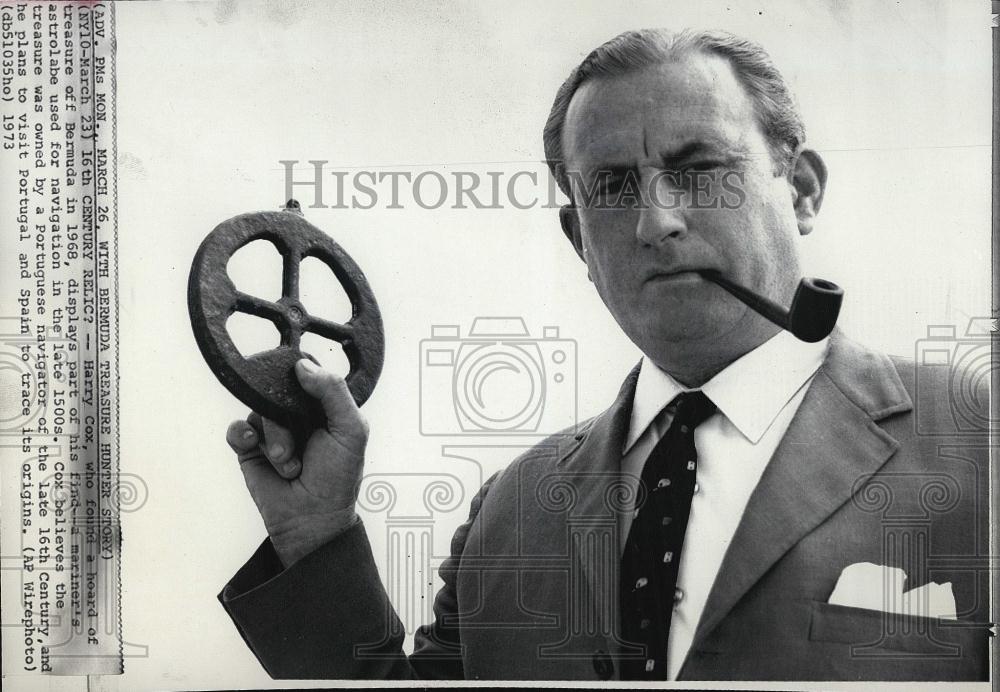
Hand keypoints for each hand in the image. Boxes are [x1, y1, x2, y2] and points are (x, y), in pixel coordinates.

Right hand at [226, 359, 368, 567]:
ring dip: (274, 439)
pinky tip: (254, 447)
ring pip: (259, 411)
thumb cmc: (338, 478)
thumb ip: (334, 392)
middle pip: (278, 391)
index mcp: (324, 407)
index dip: (301, 379)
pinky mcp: (250, 448)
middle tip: (300, 445)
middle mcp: (296, 415)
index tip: (300, 393)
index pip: (307, 375)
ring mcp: (271, 431)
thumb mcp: (350, 430)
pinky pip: (236, 428)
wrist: (313, 520)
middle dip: (286, 419)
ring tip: (289, 465)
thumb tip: (302, 365)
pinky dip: (242, 435)